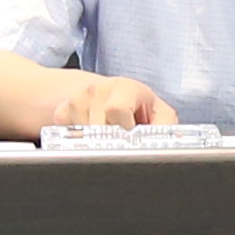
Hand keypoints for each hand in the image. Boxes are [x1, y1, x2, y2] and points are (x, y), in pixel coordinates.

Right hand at [53, 72, 175, 130]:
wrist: (114, 96)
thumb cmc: (142, 110)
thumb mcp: (161, 116)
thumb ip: (165, 128)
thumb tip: (171, 145)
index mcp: (127, 88)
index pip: (115, 109)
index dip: (124, 128)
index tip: (130, 135)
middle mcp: (99, 88)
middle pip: (96, 127)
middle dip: (109, 140)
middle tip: (120, 138)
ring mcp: (78, 98)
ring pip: (80, 134)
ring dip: (95, 141)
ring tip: (108, 134)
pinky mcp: (63, 109)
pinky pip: (65, 132)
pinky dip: (77, 139)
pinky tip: (91, 132)